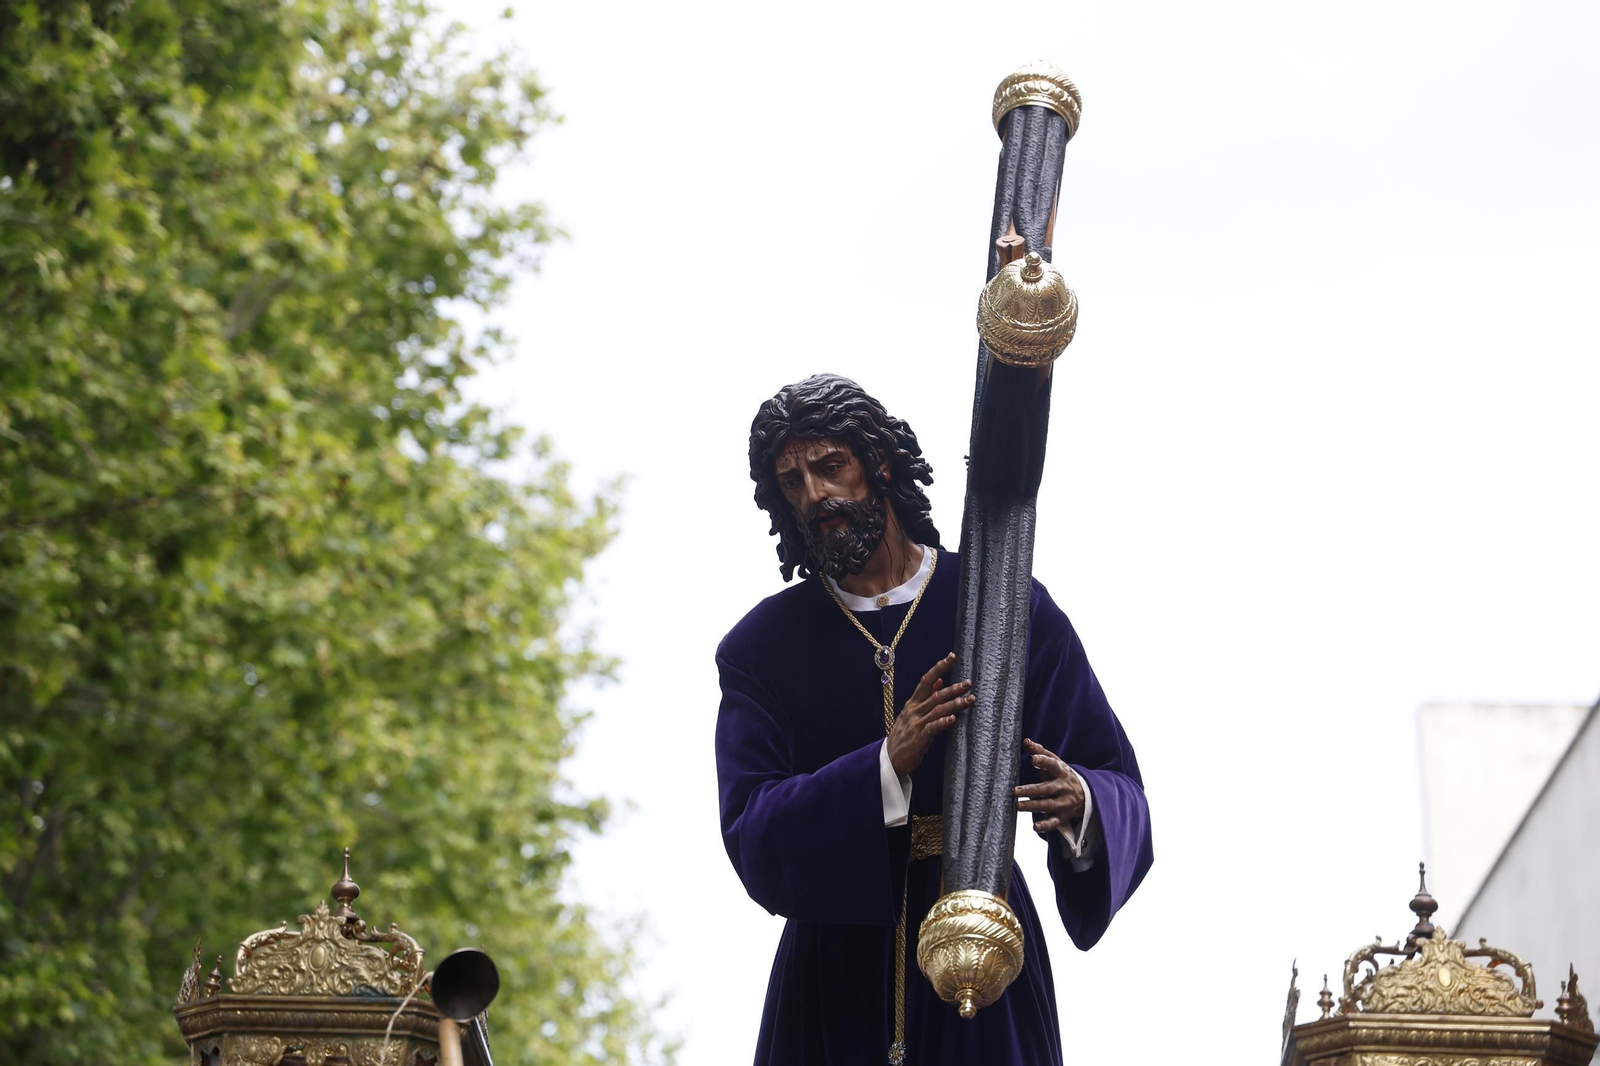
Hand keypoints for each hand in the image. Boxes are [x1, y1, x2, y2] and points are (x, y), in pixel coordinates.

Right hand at [886, 653, 973, 776]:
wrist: (889, 759)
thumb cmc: (903, 735)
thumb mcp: (912, 713)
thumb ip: (926, 697)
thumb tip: (939, 680)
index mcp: (912, 703)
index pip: (926, 681)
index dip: (939, 668)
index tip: (951, 657)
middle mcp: (914, 711)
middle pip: (935, 695)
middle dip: (953, 688)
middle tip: (968, 683)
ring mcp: (915, 725)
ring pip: (937, 710)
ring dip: (954, 705)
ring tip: (970, 700)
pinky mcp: (918, 740)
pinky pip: (931, 729)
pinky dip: (942, 723)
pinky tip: (952, 719)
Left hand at [1014, 738, 1083, 833]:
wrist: (1087, 795)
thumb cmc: (1063, 775)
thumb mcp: (1056, 762)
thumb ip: (1041, 751)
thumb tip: (1026, 741)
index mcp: (1061, 772)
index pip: (1052, 765)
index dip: (1043, 761)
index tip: (1033, 758)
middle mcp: (1063, 787)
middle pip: (1047, 789)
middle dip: (1031, 790)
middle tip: (1015, 791)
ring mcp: (1063, 803)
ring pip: (1048, 805)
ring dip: (1033, 806)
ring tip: (1017, 805)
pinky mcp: (1062, 816)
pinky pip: (1054, 822)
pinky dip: (1046, 825)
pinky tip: (1035, 826)